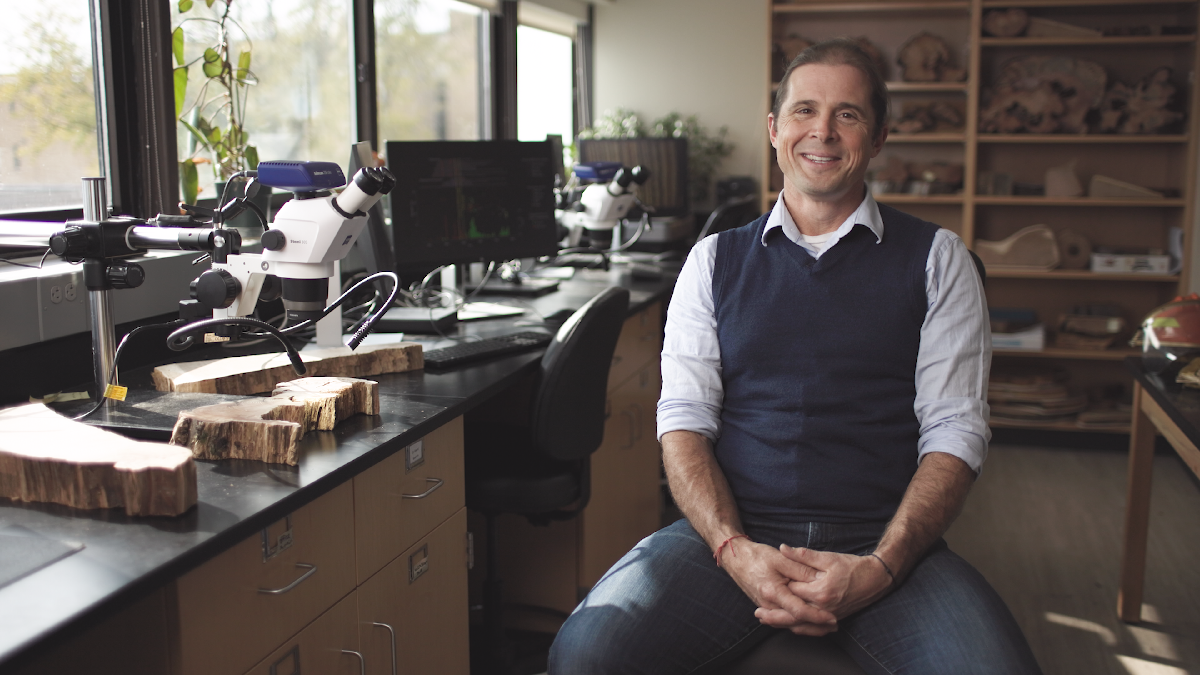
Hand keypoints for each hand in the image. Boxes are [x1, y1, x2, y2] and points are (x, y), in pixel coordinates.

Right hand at [720, 539, 838, 635]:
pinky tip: (809, 623)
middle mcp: (769, 604)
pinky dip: (797, 623)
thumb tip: (819, 579)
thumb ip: (800, 569)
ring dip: (808, 627)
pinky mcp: (766, 606)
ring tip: (826, 627)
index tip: (832, 617)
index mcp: (773, 592)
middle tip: (834, 626)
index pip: (799, 611)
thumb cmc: (757, 556)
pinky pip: (783, 620)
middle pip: (795, 623)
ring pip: (789, 624)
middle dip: (816, 627)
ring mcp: (766, 607)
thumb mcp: (781, 559)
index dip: (817, 616)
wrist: (736, 558)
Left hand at [765, 546, 892, 621]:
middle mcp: (824, 607)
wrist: (876, 579)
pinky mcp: (834, 619)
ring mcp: (829, 616)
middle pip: (792, 615)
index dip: (778, 589)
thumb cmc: (852, 566)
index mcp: (820, 591)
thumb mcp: (828, 557)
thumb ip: (802, 555)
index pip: (792, 592)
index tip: (764, 585)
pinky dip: (800, 629)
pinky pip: (814, 630)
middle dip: (773, 615)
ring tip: (767, 621)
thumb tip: (782, 548)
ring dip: (783, 625)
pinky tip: (790, 626)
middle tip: (757, 614)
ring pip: (802, 625)